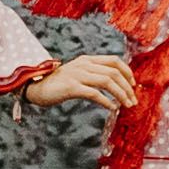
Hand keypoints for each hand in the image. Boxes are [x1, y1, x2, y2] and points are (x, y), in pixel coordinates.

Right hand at [15, 55, 138, 113]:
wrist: (35, 87)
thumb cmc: (58, 83)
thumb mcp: (77, 73)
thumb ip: (92, 74)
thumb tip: (113, 84)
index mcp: (87, 60)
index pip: (114, 61)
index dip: (127, 72)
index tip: (133, 85)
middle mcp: (83, 65)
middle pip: (114, 72)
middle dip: (127, 87)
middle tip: (133, 101)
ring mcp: (77, 75)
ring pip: (107, 81)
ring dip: (121, 94)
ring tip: (127, 106)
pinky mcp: (71, 87)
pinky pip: (94, 93)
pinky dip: (107, 101)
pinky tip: (112, 108)